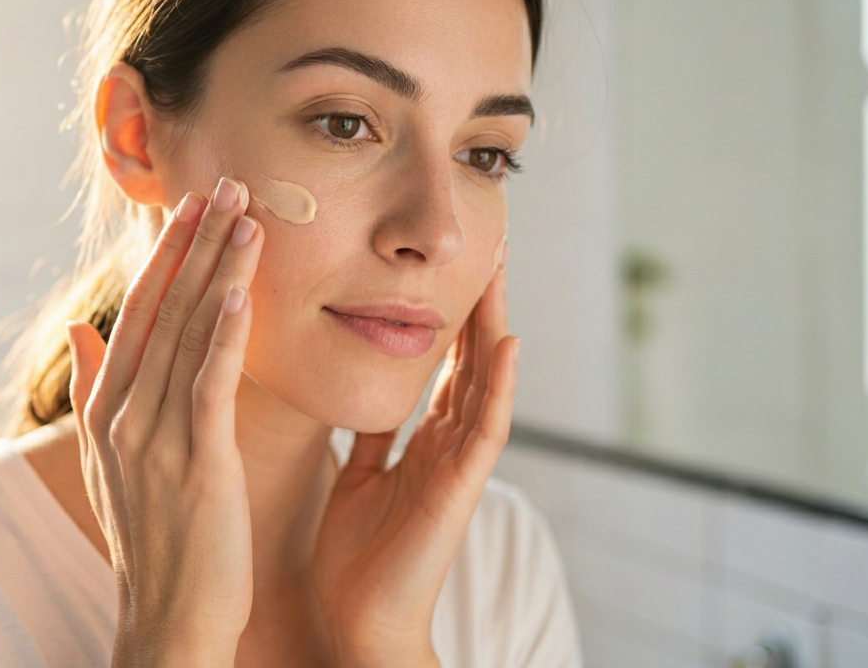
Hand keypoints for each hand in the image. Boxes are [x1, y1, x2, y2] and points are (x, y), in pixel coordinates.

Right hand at [66, 177, 263, 667]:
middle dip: (194, 242)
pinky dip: (222, 334)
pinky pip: (208, 384)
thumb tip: (81, 326)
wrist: (168, 619)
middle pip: (162, 310)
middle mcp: (125, 413)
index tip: (189, 203)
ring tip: (245, 215)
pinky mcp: (195, 462)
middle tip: (224, 183)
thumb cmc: (152, 537)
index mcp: (109, 408)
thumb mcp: (111, 458)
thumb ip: (95, 385)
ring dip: (216, 270)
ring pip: (187, 335)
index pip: (138, 313)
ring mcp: (155, 437)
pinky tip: (238, 291)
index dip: (164, 255)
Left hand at [312, 254, 518, 667]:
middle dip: (480, 304)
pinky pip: (486, 427)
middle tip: (492, 246)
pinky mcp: (460, 487)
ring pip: (485, 381)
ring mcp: (460, 464)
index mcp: (423, 441)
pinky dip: (500, 384)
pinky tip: (509, 342)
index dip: (452, 316)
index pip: (445, 365)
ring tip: (502, 271)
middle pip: (472, 361)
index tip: (455, 266)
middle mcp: (448, 444)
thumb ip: (372, 438)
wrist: (359, 620)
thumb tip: (364, 398)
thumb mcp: (361, 478)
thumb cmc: (358, 557)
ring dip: (495, 325)